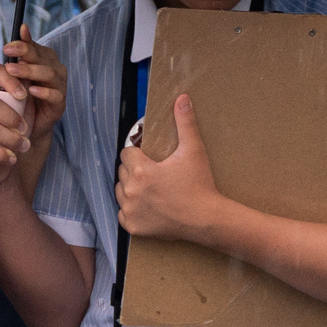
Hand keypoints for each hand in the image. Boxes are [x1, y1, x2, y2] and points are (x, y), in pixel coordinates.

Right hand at [0, 39, 64, 175]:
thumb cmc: (8, 131)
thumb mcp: (19, 111)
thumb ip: (22, 96)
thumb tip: (32, 77)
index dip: (11, 81)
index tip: (24, 96)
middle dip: (12, 118)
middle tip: (25, 129)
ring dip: (11, 140)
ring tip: (23, 146)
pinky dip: (2, 155)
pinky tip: (11, 158)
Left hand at [116, 92, 235, 245]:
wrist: (206, 219)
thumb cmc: (200, 185)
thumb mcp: (193, 150)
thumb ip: (185, 123)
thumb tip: (182, 99)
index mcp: (140, 170)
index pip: (126, 153)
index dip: (137, 153)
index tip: (149, 158)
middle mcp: (131, 191)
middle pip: (122, 172)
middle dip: (134, 170)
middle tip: (153, 173)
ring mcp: (130, 211)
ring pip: (120, 192)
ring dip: (130, 188)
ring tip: (149, 188)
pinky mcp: (133, 227)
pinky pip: (123, 214)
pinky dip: (131, 210)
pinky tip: (147, 206)